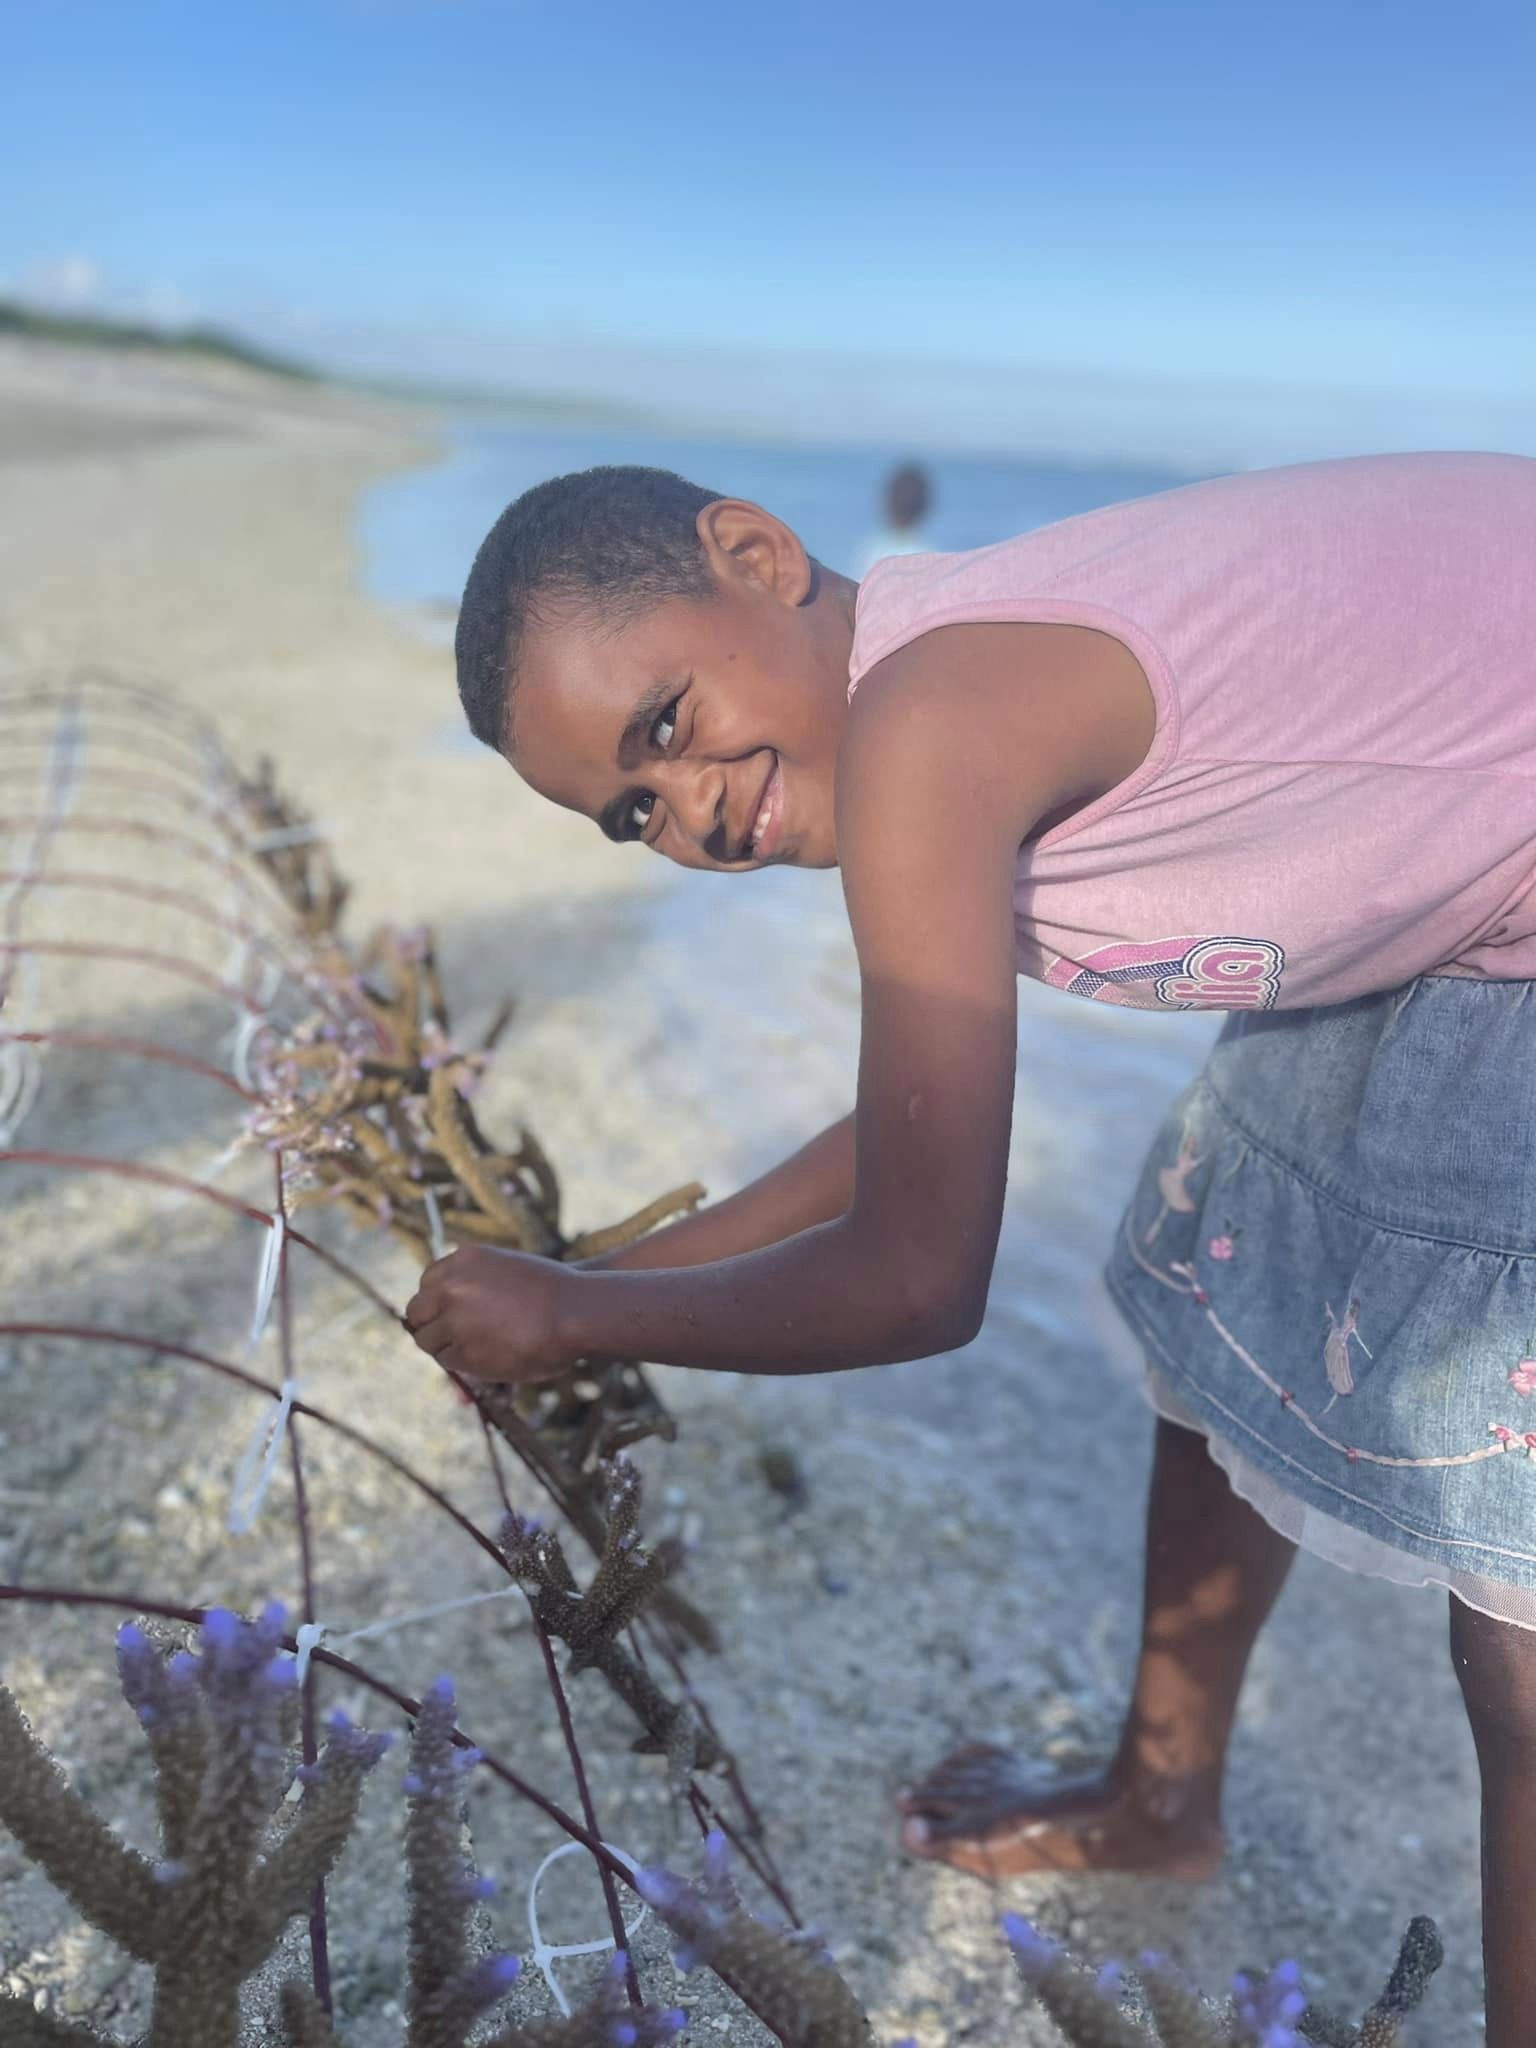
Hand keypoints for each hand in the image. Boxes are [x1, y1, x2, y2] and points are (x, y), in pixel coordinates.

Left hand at [404, 1245, 573, 1383]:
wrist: (573, 1312)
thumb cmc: (552, 1292)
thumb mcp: (506, 1271)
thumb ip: (475, 1285)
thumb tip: (448, 1316)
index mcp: (463, 1259)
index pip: (427, 1283)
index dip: (437, 1302)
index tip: (448, 1314)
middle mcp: (451, 1285)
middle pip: (417, 1312)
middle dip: (431, 1325)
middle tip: (450, 1337)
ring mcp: (453, 1318)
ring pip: (428, 1340)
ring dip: (447, 1346)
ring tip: (479, 1347)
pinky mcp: (462, 1349)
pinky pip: (447, 1360)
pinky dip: (462, 1362)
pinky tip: (488, 1356)